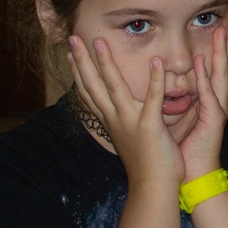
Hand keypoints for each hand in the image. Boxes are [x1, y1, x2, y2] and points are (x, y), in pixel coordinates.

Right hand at [68, 35, 182, 185]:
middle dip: (83, 61)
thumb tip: (120, 107)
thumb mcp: (129, 137)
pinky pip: (152, 99)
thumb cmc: (146, 164)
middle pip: (93, 86)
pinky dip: (154, 80)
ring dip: (107, 64)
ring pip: (114, 87)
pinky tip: (156, 62)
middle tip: (73, 38)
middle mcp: (115, 120)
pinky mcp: (149, 127)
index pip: (89, 93)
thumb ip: (125, 120)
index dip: (79, 72)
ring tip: (101, 42)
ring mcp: (130, 123)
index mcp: (111, 122)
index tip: (71, 53)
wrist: (153, 188)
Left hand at [178, 17, 227, 180]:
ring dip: (222, 52)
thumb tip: (172, 80)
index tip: (224, 23)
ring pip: (221, 74)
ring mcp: (217, 109)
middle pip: (226, 65)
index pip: (218, 66)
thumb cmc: (186, 149)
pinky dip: (204, 78)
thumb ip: (183, 98)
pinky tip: (201, 61)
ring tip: (223, 30)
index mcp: (211, 99)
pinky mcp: (212, 120)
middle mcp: (217, 101)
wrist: (193, 175)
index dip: (222, 45)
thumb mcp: (183, 118)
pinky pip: (207, 95)